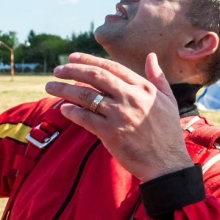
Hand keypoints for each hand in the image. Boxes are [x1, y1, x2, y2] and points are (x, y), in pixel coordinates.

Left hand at [45, 52, 194, 181]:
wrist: (166, 163)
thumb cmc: (168, 133)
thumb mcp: (168, 100)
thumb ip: (157, 77)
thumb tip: (151, 56)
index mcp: (143, 87)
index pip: (111, 67)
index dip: (89, 60)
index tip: (73, 57)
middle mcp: (130, 97)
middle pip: (95, 77)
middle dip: (72, 70)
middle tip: (57, 70)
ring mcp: (119, 115)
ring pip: (86, 96)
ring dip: (65, 90)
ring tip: (51, 87)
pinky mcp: (110, 133)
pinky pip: (85, 118)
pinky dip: (72, 112)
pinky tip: (64, 109)